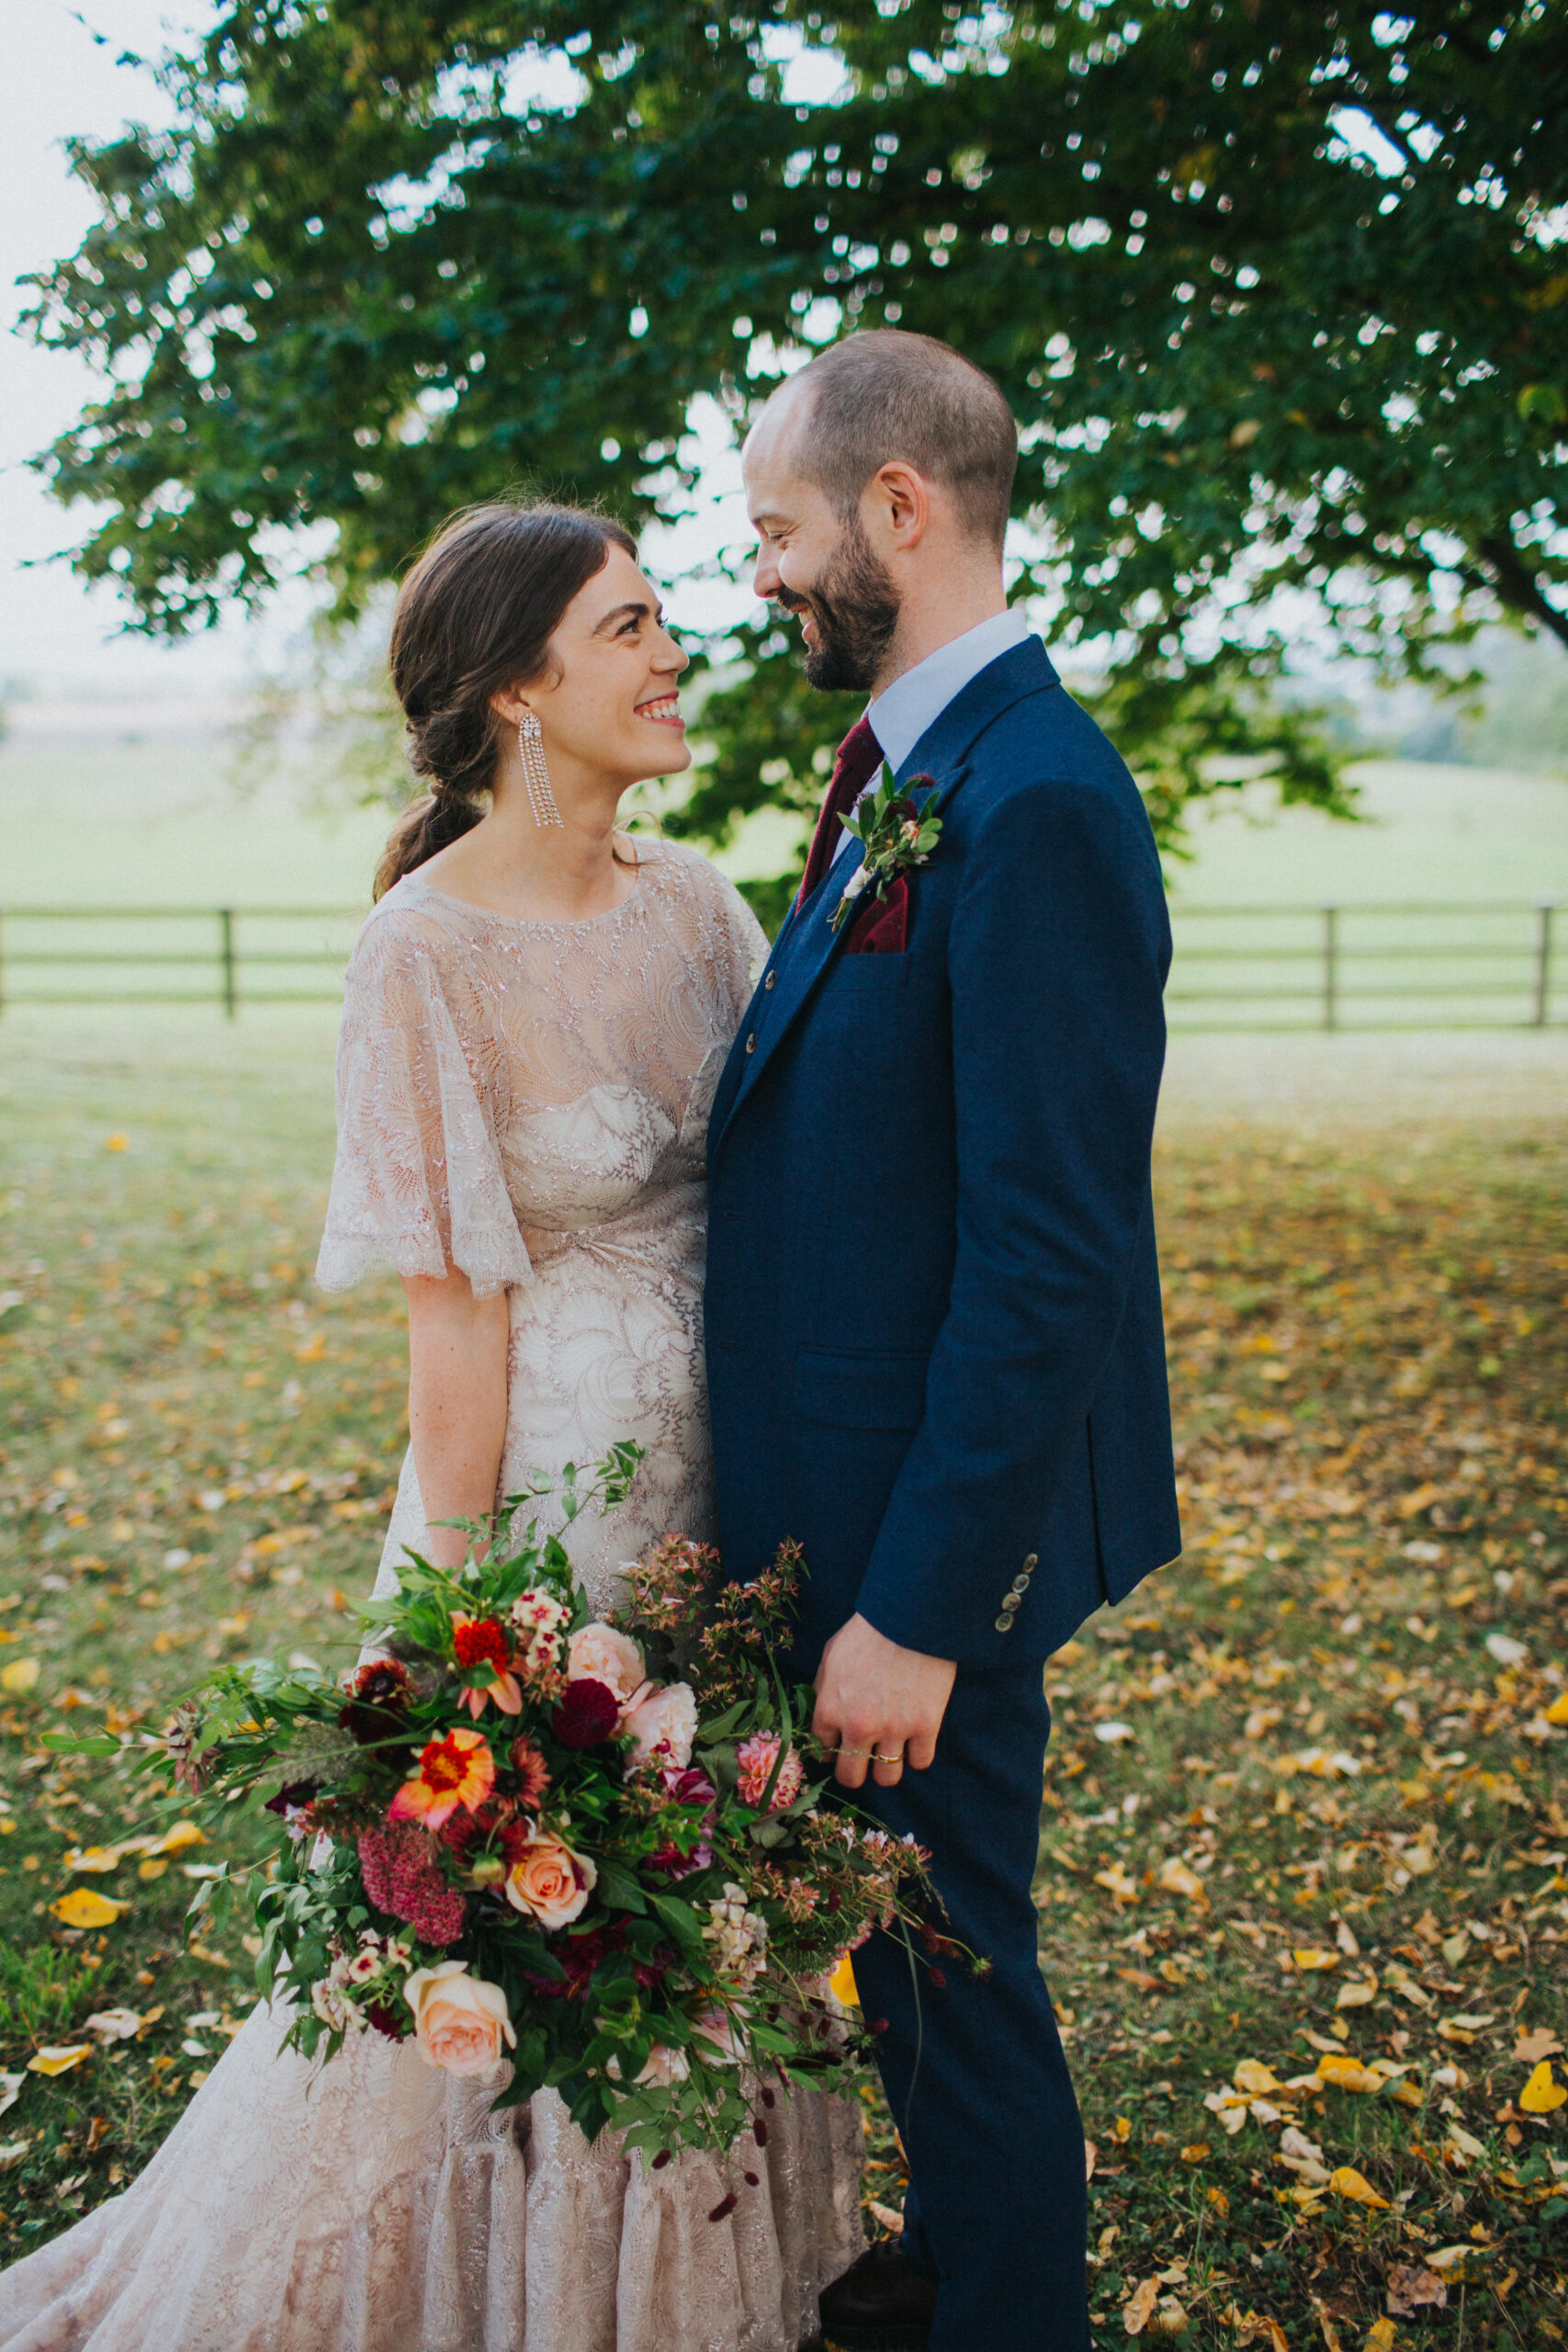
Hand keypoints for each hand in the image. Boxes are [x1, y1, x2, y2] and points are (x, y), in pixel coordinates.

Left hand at [812, 1614, 956, 1789]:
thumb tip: (823, 1710)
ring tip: (892, 1752)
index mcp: (830, 1709)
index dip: (832, 1749)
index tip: (841, 1746)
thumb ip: (823, 1688)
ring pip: (887, 1778)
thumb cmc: (868, 1632)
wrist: (909, 1617)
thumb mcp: (831, 1655)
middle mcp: (858, 1726)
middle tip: (864, 1761)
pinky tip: (916, 1741)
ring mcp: (894, 1730)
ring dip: (887, 1769)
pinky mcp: (925, 1727)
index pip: (824, 1749)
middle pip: (851, 1777)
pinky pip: (921, 1762)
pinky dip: (918, 1755)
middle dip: (855, 1772)